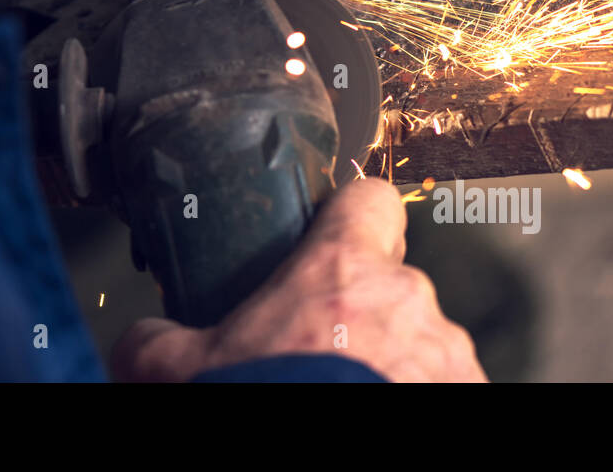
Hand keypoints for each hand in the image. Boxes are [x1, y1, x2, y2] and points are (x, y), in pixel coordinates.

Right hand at [111, 177, 487, 381]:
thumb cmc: (258, 401)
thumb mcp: (182, 370)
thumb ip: (159, 340)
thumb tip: (142, 340)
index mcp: (341, 270)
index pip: (369, 199)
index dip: (348, 217)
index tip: (329, 241)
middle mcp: (406, 300)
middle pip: (389, 281)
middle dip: (359, 314)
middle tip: (316, 355)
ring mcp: (446, 354)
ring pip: (420, 339)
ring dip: (391, 362)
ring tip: (345, 394)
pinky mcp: (470, 396)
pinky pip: (445, 385)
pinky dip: (417, 395)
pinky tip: (375, 412)